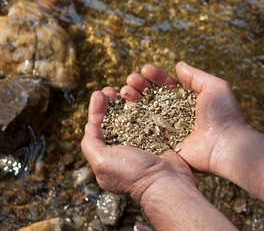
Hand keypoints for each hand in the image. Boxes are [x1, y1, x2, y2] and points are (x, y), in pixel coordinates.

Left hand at [81, 87, 194, 201]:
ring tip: (127, 89)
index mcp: (108, 155)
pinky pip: (150, 119)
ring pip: (132, 117)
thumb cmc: (132, 173)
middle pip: (114, 120)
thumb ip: (91, 143)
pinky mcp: (158, 138)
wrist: (166, 182)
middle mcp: (124, 149)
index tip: (100, 93)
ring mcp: (142, 143)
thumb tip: (90, 124)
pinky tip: (144, 96)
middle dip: (111, 103)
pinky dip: (146, 107)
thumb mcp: (101, 161)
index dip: (97, 109)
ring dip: (127, 102)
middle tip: (112, 89)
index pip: (97, 128)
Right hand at [120, 62, 246, 174]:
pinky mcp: (164, 144)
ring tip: (126, 91)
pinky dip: (134, 120)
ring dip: (134, 99)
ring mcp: (169, 129)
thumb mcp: (215, 87)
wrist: (226, 145)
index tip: (145, 69)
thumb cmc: (223, 114)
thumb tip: (178, 66)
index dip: (155, 76)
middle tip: (131, 80)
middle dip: (141, 86)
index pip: (167, 85)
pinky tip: (124, 109)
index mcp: (187, 100)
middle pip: (153, 97)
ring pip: (146, 112)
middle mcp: (176, 114)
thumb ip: (195, 76)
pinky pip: (145, 131)